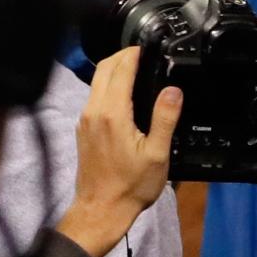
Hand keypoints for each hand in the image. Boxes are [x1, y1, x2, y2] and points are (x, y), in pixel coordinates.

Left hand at [61, 46, 180, 256]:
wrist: (101, 209)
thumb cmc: (131, 186)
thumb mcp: (157, 154)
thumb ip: (164, 119)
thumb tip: (173, 90)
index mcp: (112, 113)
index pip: (120, 70)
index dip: (133, 54)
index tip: (146, 47)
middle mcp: (93, 111)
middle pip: (103, 69)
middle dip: (121, 56)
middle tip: (141, 53)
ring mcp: (85, 119)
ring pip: (96, 81)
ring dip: (113, 69)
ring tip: (134, 69)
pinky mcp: (83, 128)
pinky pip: (93, 96)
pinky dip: (107, 85)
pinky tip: (122, 93)